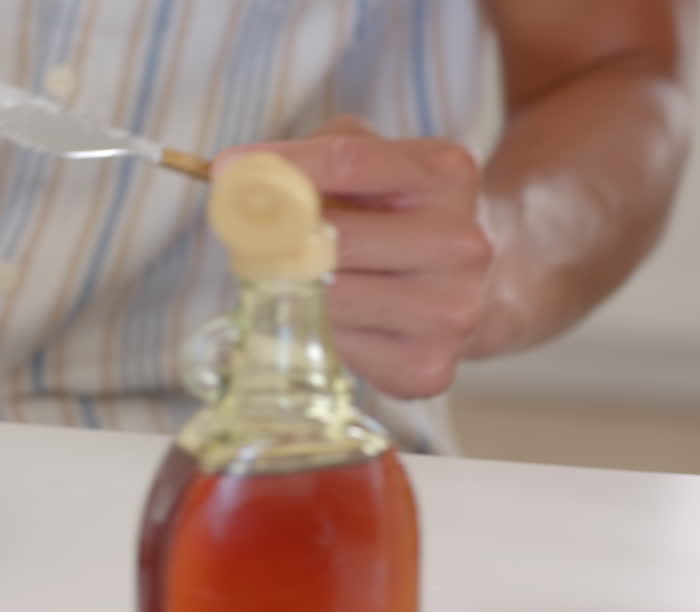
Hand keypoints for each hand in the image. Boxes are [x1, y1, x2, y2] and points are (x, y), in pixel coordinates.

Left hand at [217, 116, 493, 398]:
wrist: (470, 284)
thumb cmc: (399, 215)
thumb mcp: (372, 164)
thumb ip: (313, 155)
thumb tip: (234, 174)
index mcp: (448, 175)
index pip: (349, 162)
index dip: (283, 169)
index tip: (229, 171)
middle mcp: (462, 244)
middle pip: (337, 240)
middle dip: (279, 239)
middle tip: (247, 237)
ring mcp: (452, 311)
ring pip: (331, 300)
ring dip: (293, 289)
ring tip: (292, 277)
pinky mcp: (428, 367)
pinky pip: (340, 347)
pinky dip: (318, 330)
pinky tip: (330, 316)